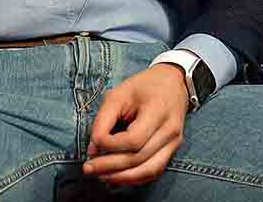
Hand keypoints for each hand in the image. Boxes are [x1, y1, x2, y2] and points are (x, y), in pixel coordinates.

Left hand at [82, 63, 188, 185]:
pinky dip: (133, 178)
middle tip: (88, 168)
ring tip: (100, 176)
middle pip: (139, 158)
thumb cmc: (143, 86)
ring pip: (148, 171)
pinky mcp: (172, 150)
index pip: (134, 139)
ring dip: (121, 177)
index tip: (94, 142)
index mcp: (158, 110)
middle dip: (110, 167)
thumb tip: (93, 150)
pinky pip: (153, 172)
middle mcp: (170, 130)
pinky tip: (116, 176)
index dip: (111, 145)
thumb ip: (103, 121)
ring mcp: (174, 143)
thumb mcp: (118, 94)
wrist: (172, 83)